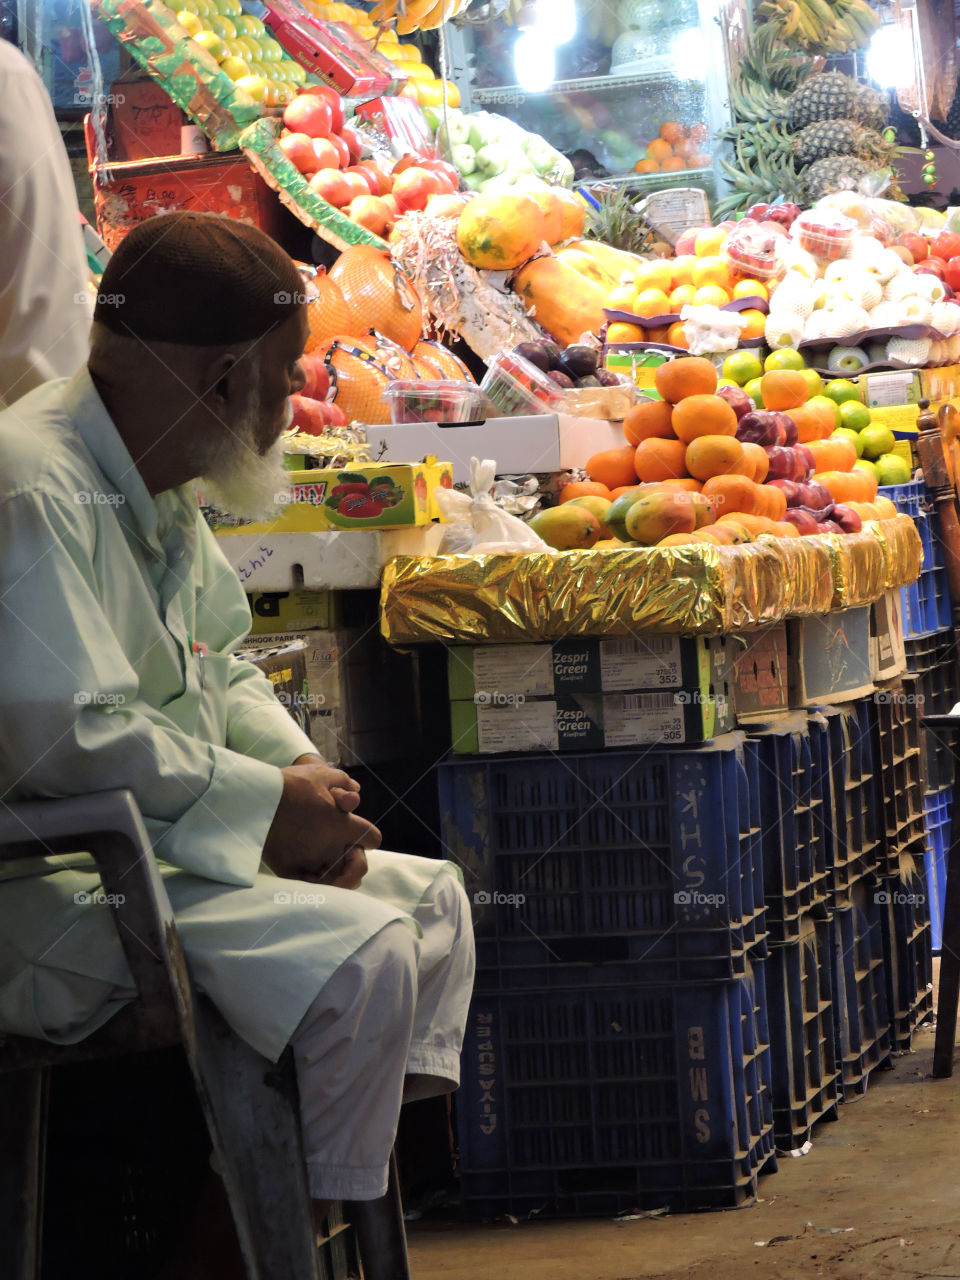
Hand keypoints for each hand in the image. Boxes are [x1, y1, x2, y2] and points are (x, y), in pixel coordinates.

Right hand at [263, 759, 378, 887]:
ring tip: (328, 866)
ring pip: (334, 879)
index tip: (362, 837)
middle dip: (355, 863)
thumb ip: (342, 782)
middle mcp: (330, 847)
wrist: (256, 798)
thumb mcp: (320, 773)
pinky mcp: (289, 871)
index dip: (369, 837)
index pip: (372, 838)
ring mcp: (310, 861)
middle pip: (357, 867)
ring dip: (335, 874)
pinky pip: (308, 885)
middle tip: (348, 858)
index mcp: (342, 826)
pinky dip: (312, 882)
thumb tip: (354, 788)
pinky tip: (309, 873)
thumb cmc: (290, 784)